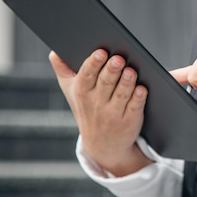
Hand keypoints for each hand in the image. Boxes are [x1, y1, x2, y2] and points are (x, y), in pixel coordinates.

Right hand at [49, 49, 152, 175]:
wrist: (101, 144)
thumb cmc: (87, 109)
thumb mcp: (71, 91)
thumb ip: (63, 70)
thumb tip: (54, 51)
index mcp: (82, 92)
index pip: (87, 75)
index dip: (94, 63)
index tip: (101, 52)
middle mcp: (97, 103)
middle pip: (105, 83)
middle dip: (112, 70)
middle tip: (118, 59)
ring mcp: (113, 114)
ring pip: (120, 95)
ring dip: (126, 83)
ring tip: (131, 71)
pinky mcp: (129, 121)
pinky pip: (134, 108)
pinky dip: (138, 99)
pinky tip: (142, 89)